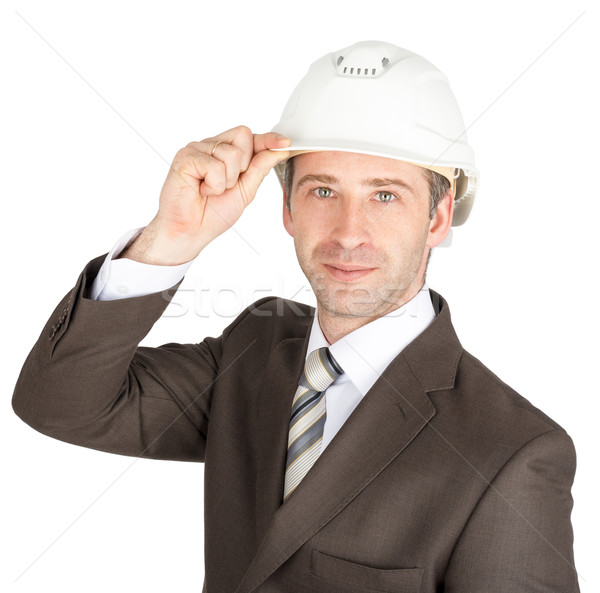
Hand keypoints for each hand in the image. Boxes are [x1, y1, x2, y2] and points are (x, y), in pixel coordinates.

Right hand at [122, 125, 289, 264]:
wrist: (191, 231)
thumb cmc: (213, 214)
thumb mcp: (246, 191)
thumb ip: (260, 168)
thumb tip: (279, 150)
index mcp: (226, 154)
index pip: (251, 138)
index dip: (268, 139)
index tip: (285, 142)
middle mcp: (212, 147)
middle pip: (243, 136)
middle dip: (243, 166)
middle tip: (226, 185)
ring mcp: (197, 149)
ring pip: (230, 153)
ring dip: (226, 180)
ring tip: (211, 190)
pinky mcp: (185, 157)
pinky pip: (213, 165)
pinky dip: (213, 184)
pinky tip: (201, 189)